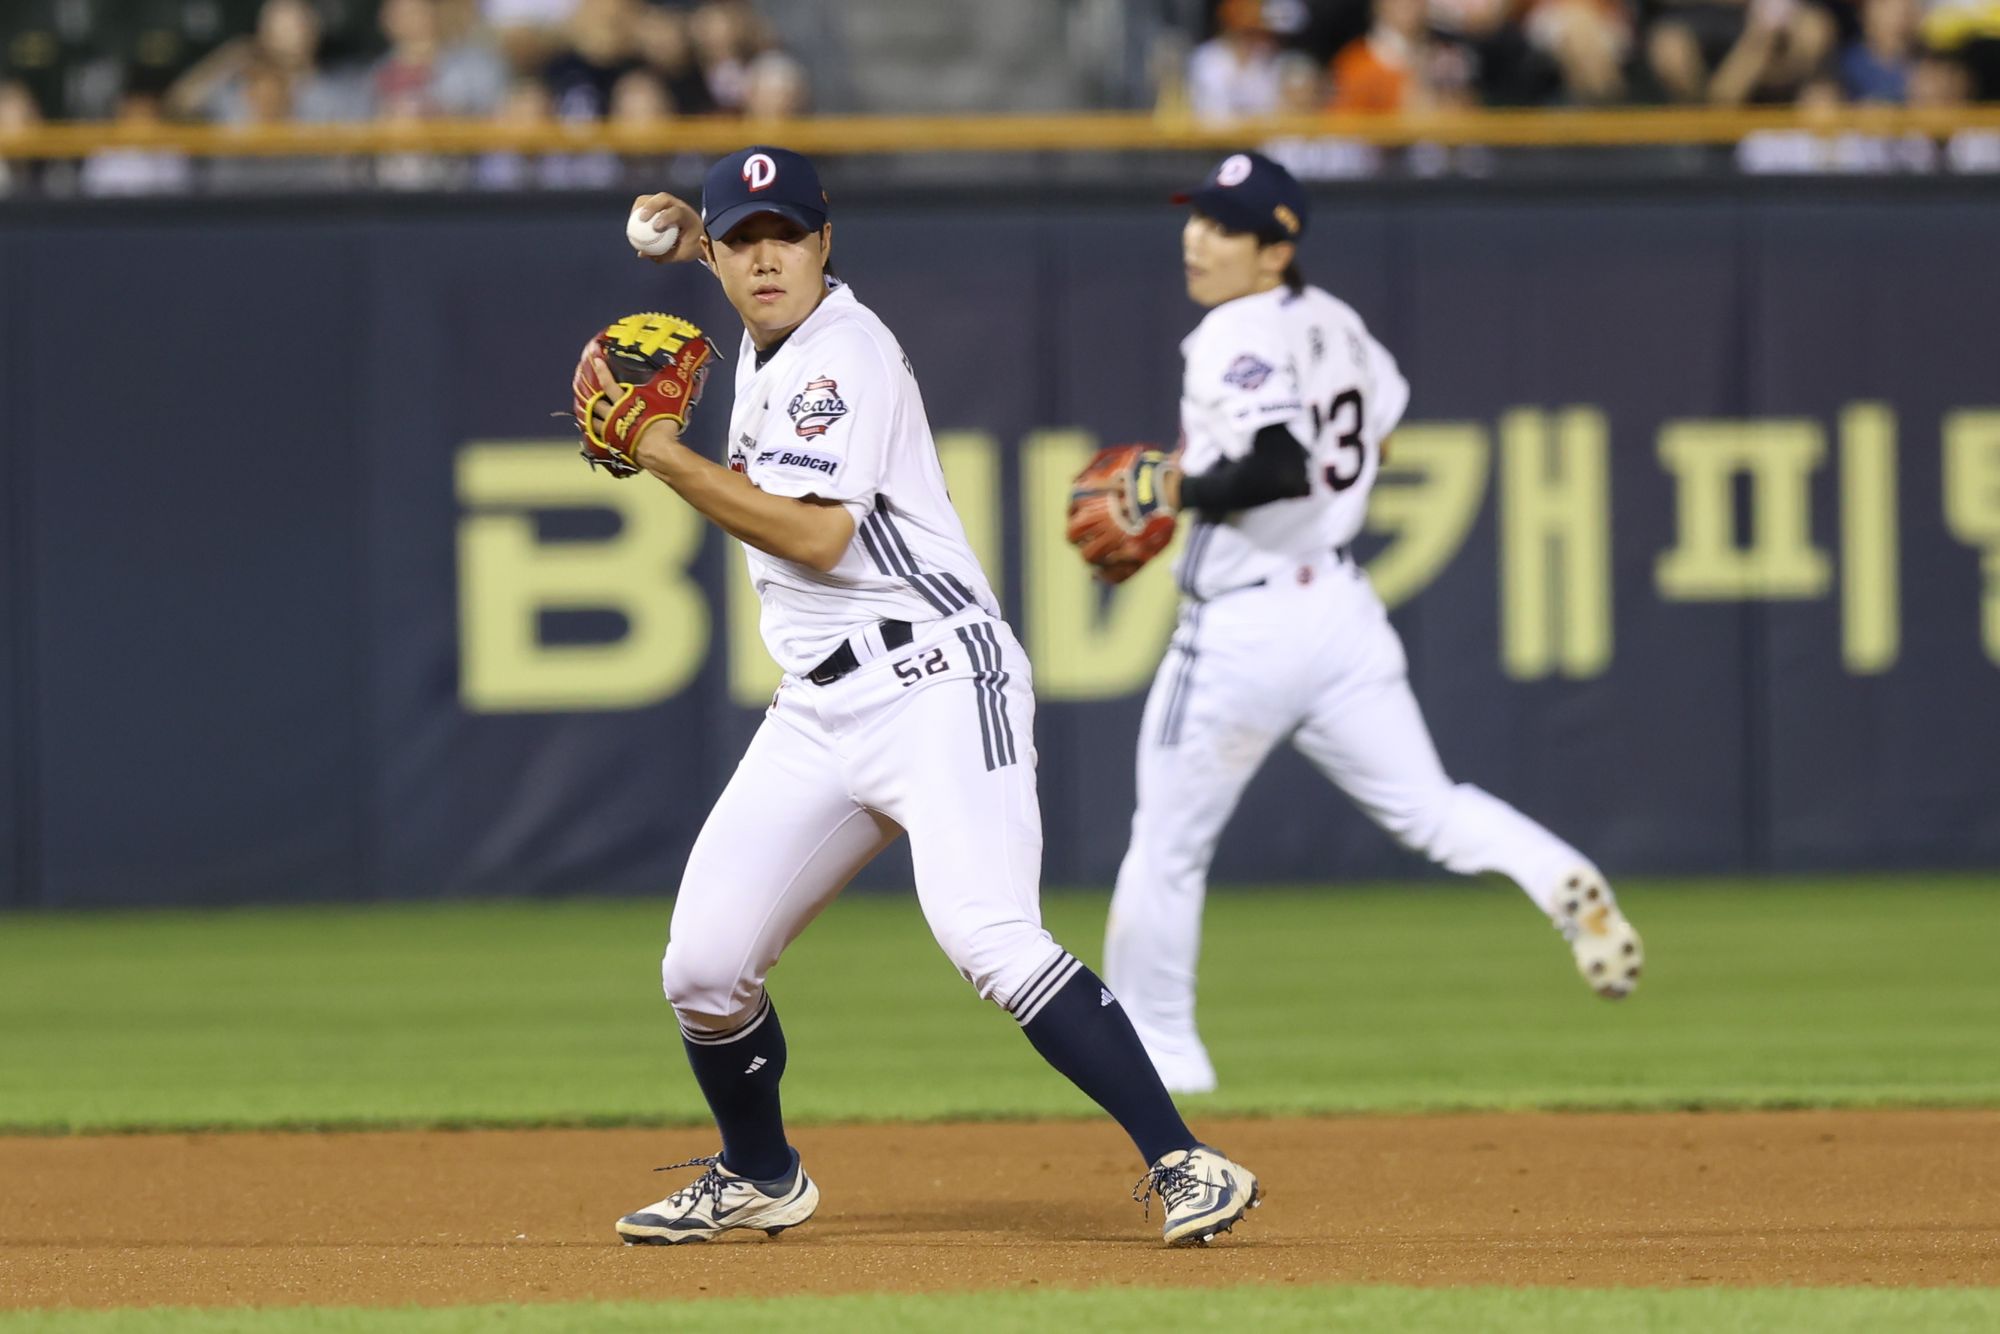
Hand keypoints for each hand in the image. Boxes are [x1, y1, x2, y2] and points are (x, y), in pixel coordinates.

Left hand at [572, 312, 708, 477]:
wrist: (657, 450)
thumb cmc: (662, 423)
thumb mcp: (669, 398)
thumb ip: (671, 383)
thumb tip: (683, 367)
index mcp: (623, 401)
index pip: (608, 383)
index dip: (602, 370)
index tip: (595, 359)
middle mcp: (613, 415)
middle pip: (595, 403)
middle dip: (588, 395)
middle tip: (582, 388)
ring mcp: (611, 432)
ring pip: (593, 421)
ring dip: (587, 415)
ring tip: (584, 411)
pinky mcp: (614, 446)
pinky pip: (599, 439)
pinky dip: (594, 434)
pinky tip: (595, 434)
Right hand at [628, 192, 704, 263]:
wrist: (700, 237)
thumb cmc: (692, 246)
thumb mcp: (682, 255)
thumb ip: (663, 256)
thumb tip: (642, 254)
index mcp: (689, 217)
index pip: (677, 212)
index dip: (666, 217)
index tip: (656, 228)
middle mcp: (680, 206)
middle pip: (664, 197)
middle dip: (650, 206)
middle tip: (641, 219)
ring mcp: (671, 203)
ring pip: (654, 197)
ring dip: (641, 205)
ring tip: (633, 219)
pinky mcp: (663, 204)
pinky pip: (648, 201)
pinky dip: (640, 208)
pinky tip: (634, 219)